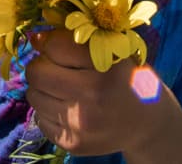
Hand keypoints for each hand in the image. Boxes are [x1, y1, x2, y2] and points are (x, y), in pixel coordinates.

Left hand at [24, 29, 143, 156]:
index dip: (51, 42)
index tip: (57, 46)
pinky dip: (48, 111)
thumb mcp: (112, 51)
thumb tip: (34, 39)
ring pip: (34, 95)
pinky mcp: (72, 144)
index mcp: (105, 66)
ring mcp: (80, 123)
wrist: (147, 123)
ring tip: (64, 89)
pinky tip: (68, 108)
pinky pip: (39, 119)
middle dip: (41, 66)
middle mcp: (92, 96)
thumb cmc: (126, 78)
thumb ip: (75, 41)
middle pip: (37, 72)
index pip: (54, 45)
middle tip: (55, 68)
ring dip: (43, 89)